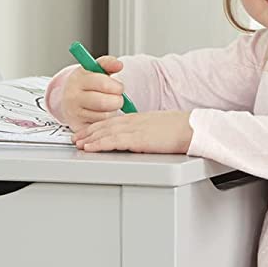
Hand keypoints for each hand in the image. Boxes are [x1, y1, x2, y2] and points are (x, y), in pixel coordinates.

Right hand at [61, 54, 128, 130]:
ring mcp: (74, 114)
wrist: (69, 99)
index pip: (103, 83)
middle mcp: (73, 97)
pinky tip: (103, 115)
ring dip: (112, 112)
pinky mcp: (78, 128)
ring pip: (104, 116)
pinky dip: (106, 122)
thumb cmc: (86, 84)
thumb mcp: (94, 70)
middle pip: (104, 103)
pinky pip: (100, 127)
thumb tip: (119, 64)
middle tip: (118, 99)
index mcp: (78, 79)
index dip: (116, 86)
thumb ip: (107, 64)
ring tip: (108, 106)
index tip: (119, 87)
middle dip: (117, 101)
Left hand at [75, 109, 193, 155]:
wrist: (191, 128)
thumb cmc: (182, 130)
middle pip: (105, 126)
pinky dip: (98, 144)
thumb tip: (144, 140)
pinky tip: (90, 147)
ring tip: (78, 143)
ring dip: (89, 138)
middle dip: (89, 132)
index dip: (98, 127)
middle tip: (76, 138)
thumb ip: (148, 133)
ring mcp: (134, 130)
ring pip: (105, 133)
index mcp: (139, 119)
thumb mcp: (160, 128)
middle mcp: (133, 122)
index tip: (88, 132)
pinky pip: (112, 141)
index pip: (113, 122)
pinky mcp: (136, 139)